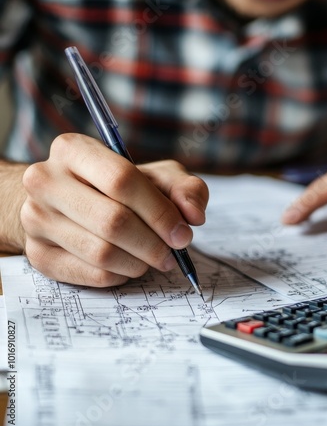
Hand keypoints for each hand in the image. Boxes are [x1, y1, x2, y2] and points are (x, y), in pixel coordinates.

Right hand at [21, 134, 208, 286]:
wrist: (66, 203)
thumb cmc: (117, 186)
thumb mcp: (156, 176)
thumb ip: (184, 188)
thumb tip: (193, 215)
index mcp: (73, 150)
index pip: (122, 180)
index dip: (159, 212)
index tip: (182, 234)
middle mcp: (45, 180)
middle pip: (112, 221)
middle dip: (153, 244)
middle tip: (172, 253)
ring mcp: (35, 219)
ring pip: (101, 252)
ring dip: (139, 262)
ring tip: (153, 258)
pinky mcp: (37, 254)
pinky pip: (89, 274)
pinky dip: (120, 275)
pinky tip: (130, 265)